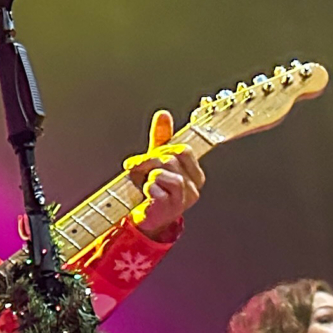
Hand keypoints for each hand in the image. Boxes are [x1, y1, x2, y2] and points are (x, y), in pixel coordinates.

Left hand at [125, 110, 205, 239]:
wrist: (146, 218)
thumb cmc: (154, 190)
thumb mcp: (157, 161)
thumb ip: (162, 138)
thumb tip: (163, 114)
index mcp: (195, 173)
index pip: (184, 150)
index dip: (163, 150)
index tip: (151, 156)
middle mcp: (193, 186)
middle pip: (171, 160)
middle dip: (149, 162)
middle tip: (137, 169)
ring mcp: (182, 199)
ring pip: (165, 174)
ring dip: (149, 176)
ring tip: (145, 183)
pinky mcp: (168, 209)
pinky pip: (156, 189)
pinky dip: (146, 188)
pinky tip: (145, 193)